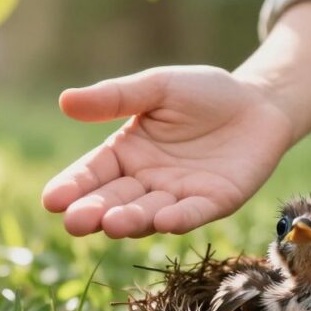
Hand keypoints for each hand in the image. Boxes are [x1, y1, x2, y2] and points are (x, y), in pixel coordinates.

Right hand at [42, 66, 293, 237]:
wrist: (258, 102)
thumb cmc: (203, 93)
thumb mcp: (157, 87)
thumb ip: (116, 97)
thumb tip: (65, 101)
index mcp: (127, 153)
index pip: (92, 174)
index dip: (73, 187)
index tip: (52, 200)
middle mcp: (147, 181)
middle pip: (114, 201)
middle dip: (94, 212)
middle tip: (75, 222)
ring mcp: (180, 196)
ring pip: (149, 213)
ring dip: (131, 220)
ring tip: (113, 223)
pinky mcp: (215, 202)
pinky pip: (194, 213)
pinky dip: (179, 218)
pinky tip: (164, 221)